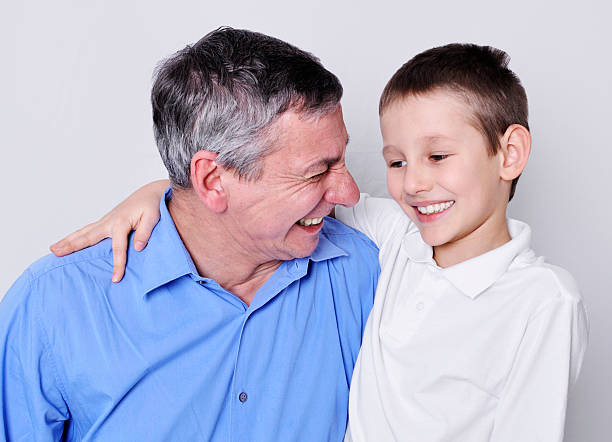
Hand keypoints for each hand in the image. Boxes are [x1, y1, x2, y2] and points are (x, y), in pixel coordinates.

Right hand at [50, 180, 168, 281]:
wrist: (150, 194)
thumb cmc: (153, 206)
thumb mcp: (153, 217)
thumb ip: (145, 232)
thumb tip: (137, 247)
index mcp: (121, 223)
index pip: (118, 248)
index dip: (118, 264)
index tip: (116, 279)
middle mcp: (109, 222)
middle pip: (87, 237)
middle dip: (71, 246)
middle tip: (55, 254)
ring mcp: (106, 221)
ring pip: (84, 232)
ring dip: (68, 240)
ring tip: (53, 249)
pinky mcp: (106, 222)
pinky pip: (88, 231)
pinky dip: (77, 236)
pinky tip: (69, 243)